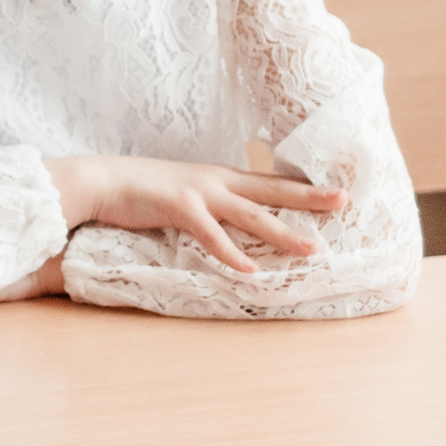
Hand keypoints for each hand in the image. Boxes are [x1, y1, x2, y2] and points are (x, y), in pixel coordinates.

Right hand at [44, 154, 345, 273]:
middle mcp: (215, 180)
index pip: (268, 182)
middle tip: (343, 201)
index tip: (332, 190)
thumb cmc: (139, 190)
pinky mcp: (178, 206)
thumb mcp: (182, 192)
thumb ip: (208, 204)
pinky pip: (210, 233)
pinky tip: (249, 269)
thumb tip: (229, 222)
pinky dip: (231, 252)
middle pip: (271, 190)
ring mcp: (199, 192)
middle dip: (309, 197)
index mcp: (218, 176)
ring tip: (312, 248)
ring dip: (283, 232)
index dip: (300, 187)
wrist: (101, 180)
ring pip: (251, 214)